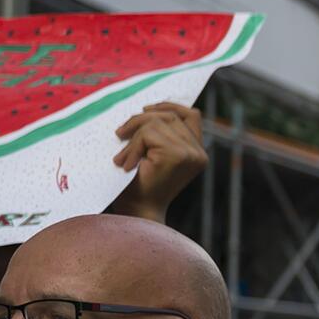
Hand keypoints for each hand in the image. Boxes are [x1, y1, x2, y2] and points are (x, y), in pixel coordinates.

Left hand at [110, 102, 208, 222]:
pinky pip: (148, 133)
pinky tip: (127, 163)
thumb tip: (148, 109)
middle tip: (120, 134)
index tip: (146, 109)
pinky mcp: (177, 155)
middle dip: (140, 120)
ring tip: (123, 156)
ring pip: (157, 121)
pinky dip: (132, 145)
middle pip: (170, 114)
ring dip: (133, 135)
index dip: (170, 105)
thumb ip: (160, 136)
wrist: (137, 212)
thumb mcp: (153, 155)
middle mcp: (198, 153)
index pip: (192, 115)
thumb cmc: (138, 186)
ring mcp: (190, 154)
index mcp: (197, 153)